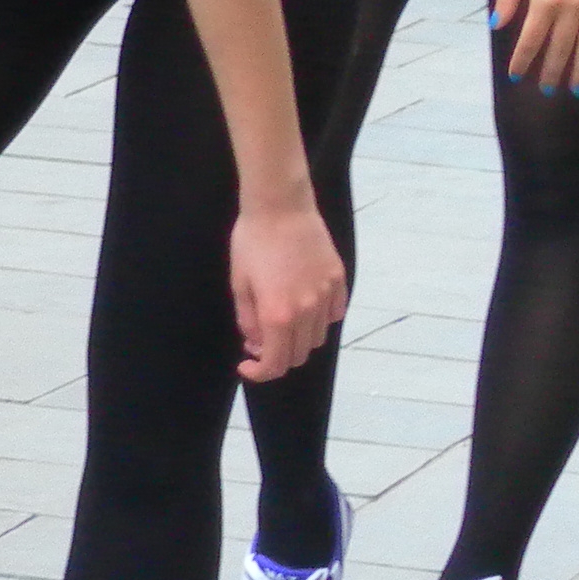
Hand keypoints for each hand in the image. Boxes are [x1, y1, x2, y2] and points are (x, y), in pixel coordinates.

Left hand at [228, 196, 348, 381]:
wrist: (280, 207)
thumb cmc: (251, 242)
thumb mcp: (239, 283)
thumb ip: (248, 320)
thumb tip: (256, 343)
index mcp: (278, 315)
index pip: (276, 363)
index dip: (260, 373)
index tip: (247, 367)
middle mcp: (307, 311)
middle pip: (299, 354)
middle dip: (277, 356)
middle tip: (259, 341)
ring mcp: (327, 296)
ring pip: (318, 337)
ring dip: (299, 339)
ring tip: (281, 320)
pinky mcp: (339, 280)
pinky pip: (334, 314)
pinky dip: (319, 320)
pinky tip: (304, 306)